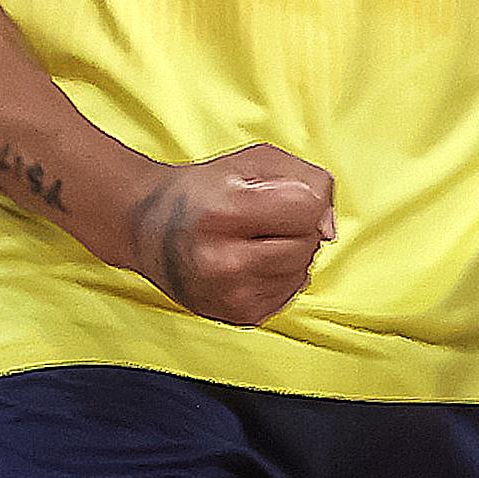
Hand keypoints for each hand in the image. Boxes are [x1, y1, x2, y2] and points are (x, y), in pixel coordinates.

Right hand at [123, 145, 336, 327]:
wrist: (149, 228)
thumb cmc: (206, 190)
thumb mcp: (258, 161)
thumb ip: (310, 181)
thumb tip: (329, 227)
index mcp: (226, 212)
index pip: (308, 207)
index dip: (303, 197)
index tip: (276, 195)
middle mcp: (223, 261)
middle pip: (307, 243)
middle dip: (296, 226)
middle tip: (260, 219)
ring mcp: (229, 295)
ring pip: (302, 270)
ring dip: (290, 253)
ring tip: (252, 240)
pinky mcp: (237, 316)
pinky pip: (290, 293)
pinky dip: (280, 276)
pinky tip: (251, 263)